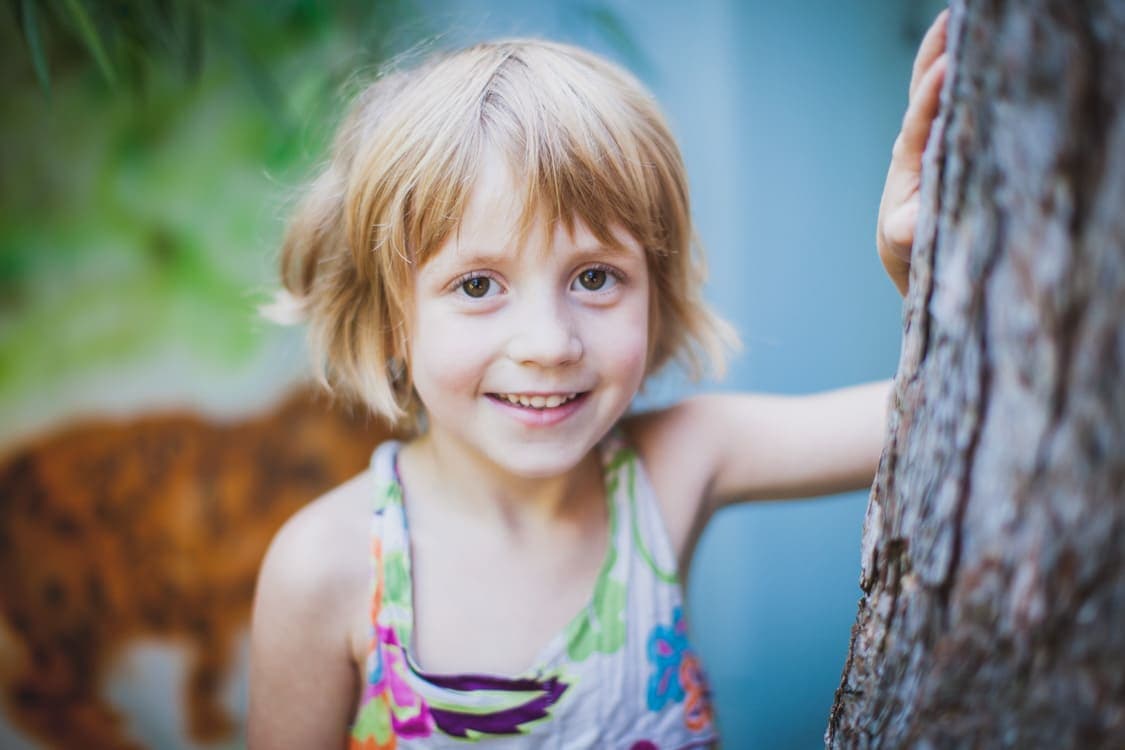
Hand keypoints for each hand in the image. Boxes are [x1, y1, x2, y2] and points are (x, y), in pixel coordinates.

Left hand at [878, 9, 948, 296]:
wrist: (914, 256)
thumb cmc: (910, 248)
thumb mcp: (905, 242)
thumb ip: (905, 232)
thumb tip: (903, 227)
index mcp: (908, 162)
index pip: (919, 122)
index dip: (931, 96)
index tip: (943, 69)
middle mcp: (919, 142)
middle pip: (926, 89)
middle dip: (937, 53)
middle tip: (952, 17)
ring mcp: (936, 139)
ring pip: (943, 88)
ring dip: (954, 53)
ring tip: (964, 19)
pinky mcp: (954, 140)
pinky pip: (964, 100)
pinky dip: (972, 73)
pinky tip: (986, 51)